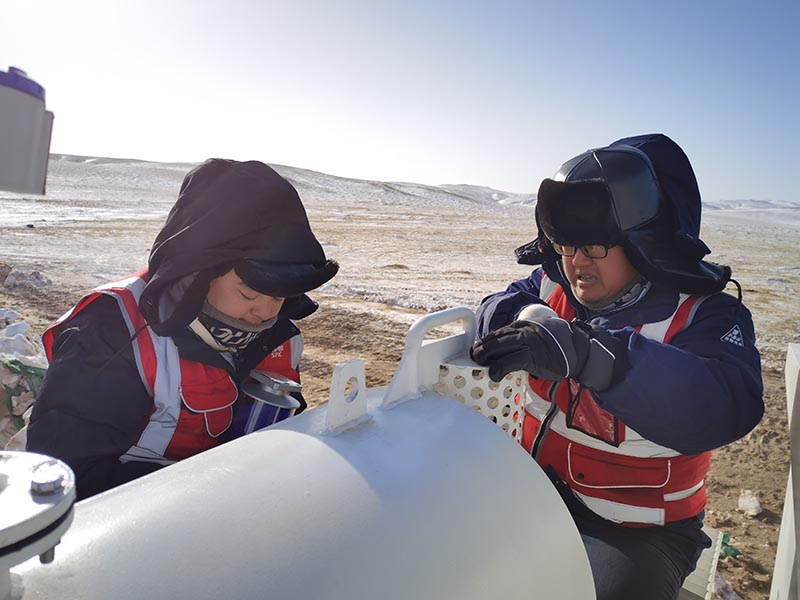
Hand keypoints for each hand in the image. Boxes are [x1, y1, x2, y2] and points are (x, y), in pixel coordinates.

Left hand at [471, 317, 617, 390]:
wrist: (578, 350)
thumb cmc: (558, 347)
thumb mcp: (538, 337)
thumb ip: (522, 341)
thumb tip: (507, 353)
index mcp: (523, 326)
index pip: (498, 333)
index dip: (485, 342)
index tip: (478, 349)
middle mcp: (523, 331)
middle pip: (494, 338)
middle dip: (481, 348)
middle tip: (474, 357)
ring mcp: (526, 342)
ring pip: (498, 347)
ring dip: (485, 356)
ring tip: (480, 364)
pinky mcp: (531, 356)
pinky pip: (509, 361)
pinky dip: (498, 368)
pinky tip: (494, 374)